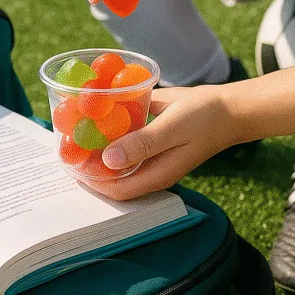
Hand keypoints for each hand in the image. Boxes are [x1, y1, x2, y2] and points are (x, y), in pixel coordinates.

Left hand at [80, 85, 242, 199]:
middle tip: (65, 143)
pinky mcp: (151, 135)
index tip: (68, 164)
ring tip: (73, 127)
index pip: (115, 189)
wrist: (230, 105)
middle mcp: (150, 167)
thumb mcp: (172, 128)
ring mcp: (151, 152)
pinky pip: (126, 136)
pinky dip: (111, 127)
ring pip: (117, 155)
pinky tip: (97, 112)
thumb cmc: (204, 118)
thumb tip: (108, 161)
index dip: (90, 181)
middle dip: (88, 163)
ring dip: (96, 144)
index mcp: (156, 174)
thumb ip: (142, 144)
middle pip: (112, 174)